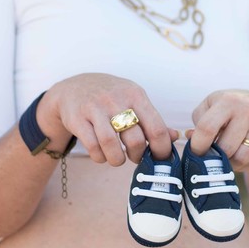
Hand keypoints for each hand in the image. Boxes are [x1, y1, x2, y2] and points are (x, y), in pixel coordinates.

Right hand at [40, 74, 177, 165]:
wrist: (73, 87)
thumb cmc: (110, 97)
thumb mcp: (133, 100)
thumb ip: (153, 119)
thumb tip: (175, 137)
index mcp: (135, 95)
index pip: (157, 128)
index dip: (161, 150)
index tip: (159, 158)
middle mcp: (116, 100)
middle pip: (136, 139)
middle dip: (137, 156)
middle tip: (135, 157)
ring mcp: (95, 109)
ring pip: (111, 146)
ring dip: (117, 159)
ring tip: (117, 158)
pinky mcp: (77, 119)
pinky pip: (93, 147)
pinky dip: (100, 157)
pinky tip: (101, 154)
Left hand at [187, 89, 248, 170]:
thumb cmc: (227, 106)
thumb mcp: (209, 106)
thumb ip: (198, 123)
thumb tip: (191, 138)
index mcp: (228, 101)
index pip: (208, 128)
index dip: (198, 145)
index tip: (195, 153)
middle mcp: (248, 110)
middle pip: (226, 147)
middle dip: (215, 157)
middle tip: (210, 156)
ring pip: (242, 157)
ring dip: (229, 163)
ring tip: (224, 158)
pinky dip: (241, 165)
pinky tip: (236, 157)